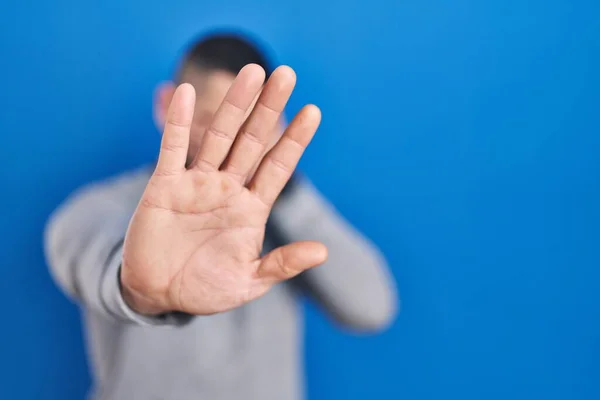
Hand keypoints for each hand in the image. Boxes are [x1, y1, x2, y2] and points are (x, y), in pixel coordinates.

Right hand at [121, 64, 327, 315]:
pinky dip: (179, 123)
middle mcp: (228, 189)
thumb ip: (281, 264)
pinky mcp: (164, 186)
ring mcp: (197, 184)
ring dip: (235, 106)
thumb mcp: (248, 282)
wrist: (159, 294)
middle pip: (253, 142)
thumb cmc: (206, 289)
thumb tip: (323, 251)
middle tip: (286, 74)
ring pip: (219, 137)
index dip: (295, 140)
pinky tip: (188, 94)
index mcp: (251, 209)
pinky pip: (172, 148)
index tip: (313, 111)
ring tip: (252, 72)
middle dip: (269, 109)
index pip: (278, 167)